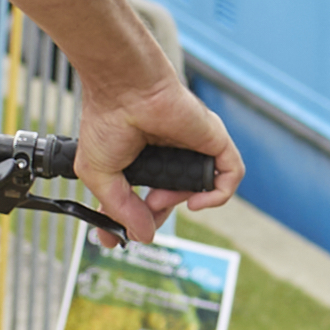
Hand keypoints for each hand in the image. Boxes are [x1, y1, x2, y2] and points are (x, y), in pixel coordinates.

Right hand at [75, 84, 236, 241]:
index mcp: (140, 158)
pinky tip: (195, 203)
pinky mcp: (214, 142)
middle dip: (154, 215)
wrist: (125, 89)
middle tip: (138, 224)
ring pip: (198, 188)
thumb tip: (140, 237)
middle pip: (172, 196)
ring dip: (176, 203)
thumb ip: (120, 209)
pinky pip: (230, 176)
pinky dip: (218, 196)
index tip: (115, 240)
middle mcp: (167, 153)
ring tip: (155, 199)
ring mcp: (192, 148)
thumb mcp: (99, 175)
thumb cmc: (107, 120)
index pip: (143, 196)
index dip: (131, 221)